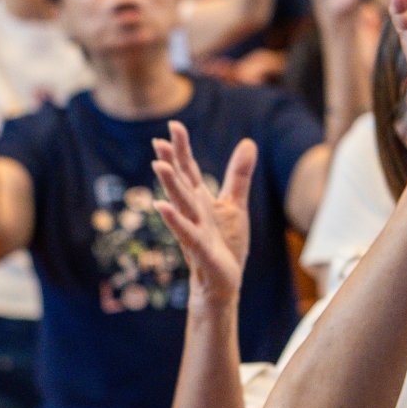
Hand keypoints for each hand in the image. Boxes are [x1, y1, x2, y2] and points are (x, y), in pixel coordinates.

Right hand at [151, 121, 254, 303]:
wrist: (222, 281)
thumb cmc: (224, 243)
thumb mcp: (235, 204)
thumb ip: (238, 175)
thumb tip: (247, 142)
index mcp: (200, 200)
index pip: (189, 170)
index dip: (182, 150)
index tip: (173, 126)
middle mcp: (194, 212)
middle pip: (182, 183)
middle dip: (171, 162)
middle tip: (159, 140)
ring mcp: (195, 229)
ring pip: (181, 204)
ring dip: (169, 185)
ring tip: (158, 164)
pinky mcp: (201, 249)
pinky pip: (186, 232)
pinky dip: (175, 220)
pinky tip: (162, 206)